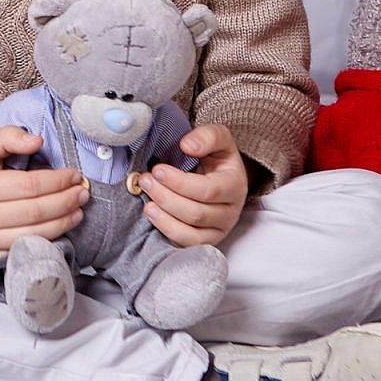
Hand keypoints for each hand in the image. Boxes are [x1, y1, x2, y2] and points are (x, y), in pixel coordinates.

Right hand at [0, 127, 89, 266]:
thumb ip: (8, 137)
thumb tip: (38, 141)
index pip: (29, 186)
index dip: (57, 181)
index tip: (74, 174)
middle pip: (36, 212)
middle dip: (66, 201)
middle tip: (83, 192)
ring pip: (33, 236)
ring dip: (63, 223)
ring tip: (78, 211)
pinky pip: (22, 253)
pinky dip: (46, 242)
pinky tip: (59, 230)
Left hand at [138, 124, 247, 246]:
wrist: (220, 176)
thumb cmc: (216, 157)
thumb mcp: (218, 139)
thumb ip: (207, 136)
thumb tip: (187, 146)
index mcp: (235, 185)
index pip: (208, 191)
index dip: (179, 182)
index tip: (157, 169)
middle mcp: (230, 212)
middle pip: (196, 213)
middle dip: (166, 197)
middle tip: (145, 180)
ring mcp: (219, 230)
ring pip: (190, 232)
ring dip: (163, 216)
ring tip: (146, 200)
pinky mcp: (205, 241)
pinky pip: (186, 243)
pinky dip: (166, 230)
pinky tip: (152, 213)